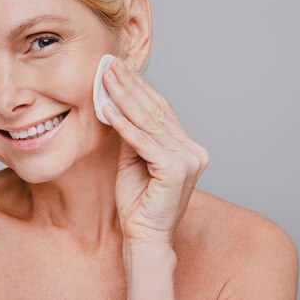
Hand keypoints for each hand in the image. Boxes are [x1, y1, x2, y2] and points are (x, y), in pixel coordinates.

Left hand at [102, 57, 209, 245]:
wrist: (144, 235)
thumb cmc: (137, 201)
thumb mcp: (133, 159)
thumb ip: (132, 135)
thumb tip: (117, 105)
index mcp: (187, 147)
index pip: (160, 110)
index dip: (139, 87)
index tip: (120, 69)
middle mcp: (193, 151)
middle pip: (155, 111)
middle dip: (130, 85)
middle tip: (111, 63)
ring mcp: (187, 160)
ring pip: (148, 122)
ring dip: (123, 97)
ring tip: (106, 77)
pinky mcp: (175, 169)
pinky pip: (141, 141)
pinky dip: (122, 124)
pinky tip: (107, 108)